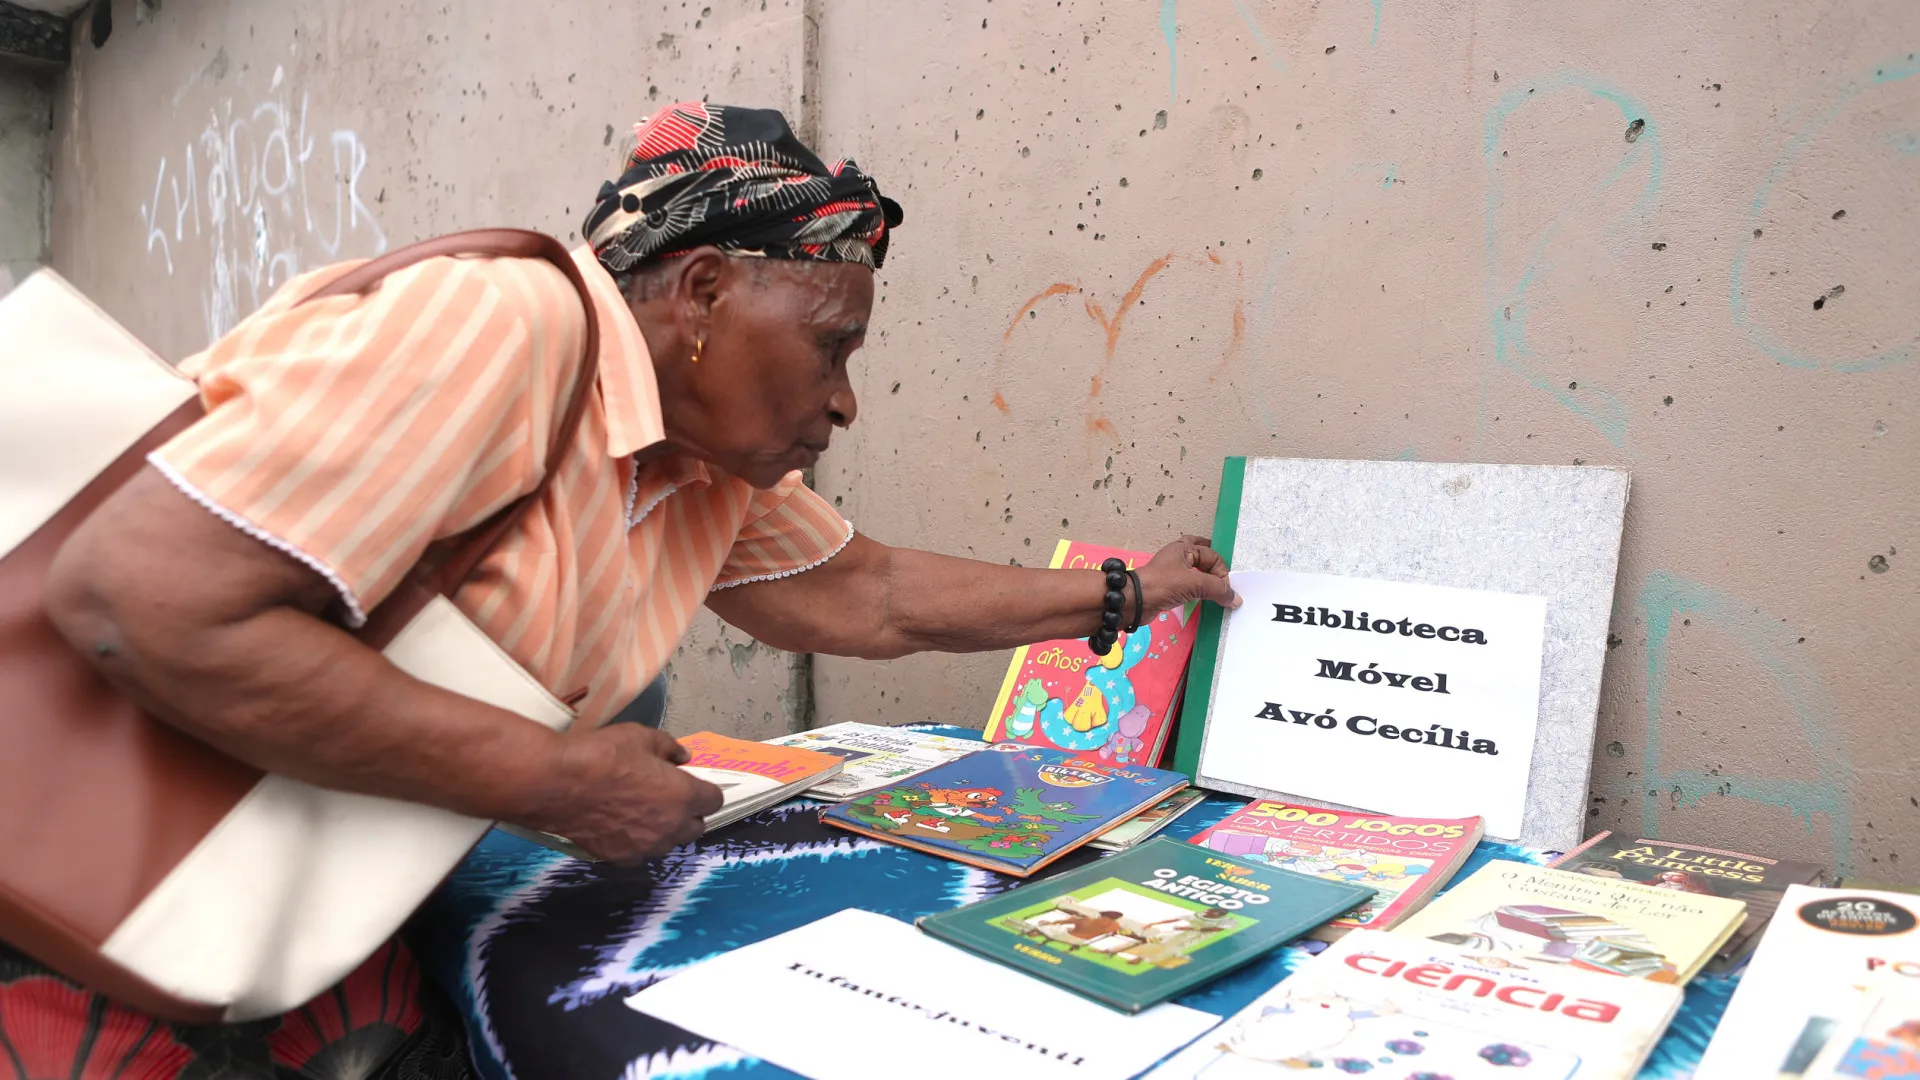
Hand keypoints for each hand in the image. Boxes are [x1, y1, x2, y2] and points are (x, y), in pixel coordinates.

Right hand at [522, 724, 725, 862]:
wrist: (557, 785)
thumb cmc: (604, 754)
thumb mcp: (641, 736)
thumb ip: (669, 747)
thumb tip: (683, 756)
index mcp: (683, 796)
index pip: (713, 801)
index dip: (705, 790)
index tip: (691, 782)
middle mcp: (670, 827)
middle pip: (696, 828)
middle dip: (689, 814)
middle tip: (670, 798)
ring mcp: (644, 847)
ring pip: (667, 844)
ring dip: (664, 830)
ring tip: (644, 812)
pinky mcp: (618, 857)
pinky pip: (638, 852)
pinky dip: (636, 841)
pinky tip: (619, 825)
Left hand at [1136, 535, 1238, 616]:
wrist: (1135, 602)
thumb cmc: (1163, 585)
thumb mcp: (1194, 583)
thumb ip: (1218, 589)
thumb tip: (1235, 598)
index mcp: (1183, 548)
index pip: (1212, 555)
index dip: (1222, 571)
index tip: (1226, 589)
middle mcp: (1178, 556)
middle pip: (1201, 555)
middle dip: (1214, 566)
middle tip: (1224, 579)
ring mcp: (1172, 572)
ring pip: (1195, 570)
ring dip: (1207, 578)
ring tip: (1217, 589)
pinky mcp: (1169, 587)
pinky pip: (1189, 584)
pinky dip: (1199, 589)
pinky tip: (1204, 597)